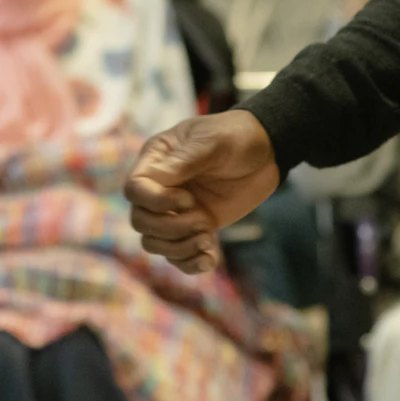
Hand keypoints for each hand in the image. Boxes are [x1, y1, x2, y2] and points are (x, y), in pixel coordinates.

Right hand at [125, 111, 278, 273]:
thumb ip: (184, 160)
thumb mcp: (212, 142)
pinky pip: (177, 256)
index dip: (157, 202)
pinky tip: (210, 258)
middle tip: (204, 220)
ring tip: (208, 238)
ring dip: (180, 247)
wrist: (265, 152)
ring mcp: (176, 211)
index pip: (134, 190)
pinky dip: (190, 263)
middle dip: (171, 229)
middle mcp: (160, 188)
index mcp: (156, 161)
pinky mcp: (194, 228)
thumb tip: (154, 179)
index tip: (190, 199)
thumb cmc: (235, 137)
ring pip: (154, 243)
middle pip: (140, 221)